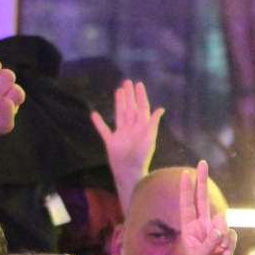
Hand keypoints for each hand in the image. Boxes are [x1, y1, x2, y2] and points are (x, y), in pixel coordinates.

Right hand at [92, 80, 160, 209]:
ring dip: (119, 103)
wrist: (129, 173)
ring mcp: (121, 134)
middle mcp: (131, 128)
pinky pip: (103, 130)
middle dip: (129, 95)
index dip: (140, 96)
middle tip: (127, 82)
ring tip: (118, 91)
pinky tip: (94, 114)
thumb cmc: (141, 157)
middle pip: (130, 108)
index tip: (138, 84)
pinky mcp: (110, 141)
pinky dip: (99, 122)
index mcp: (141, 127)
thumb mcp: (149, 139)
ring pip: (120, 114)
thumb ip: (153, 124)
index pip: (141, 107)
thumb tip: (160, 109)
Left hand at [174, 162, 235, 254]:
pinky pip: (232, 236)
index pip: (187, 204)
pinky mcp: (227, 239)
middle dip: (203, 181)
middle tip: (202, 163)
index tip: (185, 174)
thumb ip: (209, 243)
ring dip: (222, 238)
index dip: (186, 189)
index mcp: (190, 228)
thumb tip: (220, 231)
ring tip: (218, 253)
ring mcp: (216, 231)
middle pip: (203, 199)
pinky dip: (229, 246)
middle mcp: (202, 226)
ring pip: (224, 222)